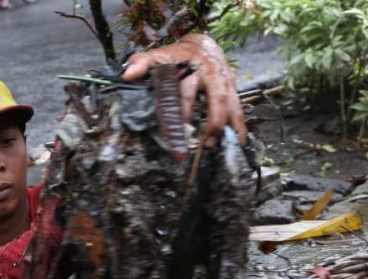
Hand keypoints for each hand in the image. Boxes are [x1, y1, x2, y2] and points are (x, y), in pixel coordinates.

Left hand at [122, 33, 246, 146]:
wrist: (203, 45)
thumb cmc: (177, 56)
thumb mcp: (158, 55)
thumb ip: (142, 63)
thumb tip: (127, 75)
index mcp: (190, 67)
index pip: (184, 92)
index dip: (179, 112)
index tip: (174, 131)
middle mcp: (210, 75)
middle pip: (215, 99)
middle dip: (210, 122)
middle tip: (202, 142)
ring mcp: (224, 82)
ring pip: (229, 104)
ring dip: (224, 126)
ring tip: (213, 145)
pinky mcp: (232, 89)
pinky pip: (238, 108)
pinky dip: (239, 125)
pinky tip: (239, 141)